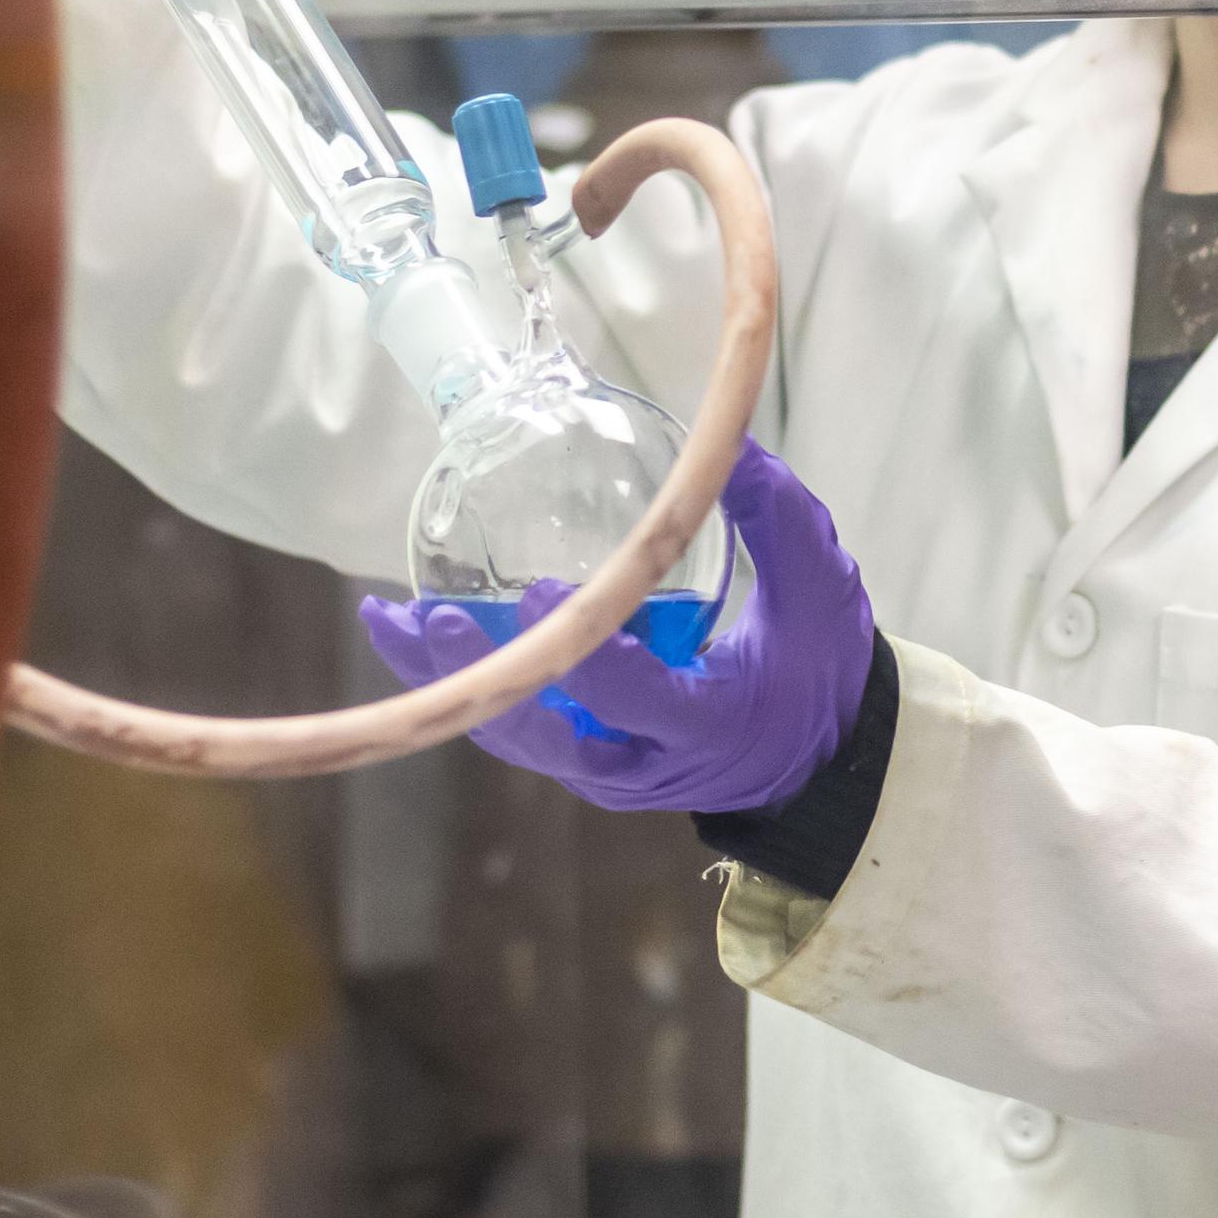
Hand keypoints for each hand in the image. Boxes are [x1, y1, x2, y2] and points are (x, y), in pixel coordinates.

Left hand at [359, 439, 877, 814]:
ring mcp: (607, 770)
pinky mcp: (587, 760)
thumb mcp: (821, 594)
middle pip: (544, 733)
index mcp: (705, 724)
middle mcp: (643, 763)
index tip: (537, 590)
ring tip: (397, 621)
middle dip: (482, 677)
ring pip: (514, 733)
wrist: (816, 758)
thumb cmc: (819, 673)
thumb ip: (781, 523)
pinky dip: (468, 682)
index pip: (636, 696)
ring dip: (452, 681)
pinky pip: (518, 725)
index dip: (584, 654)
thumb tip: (734, 447)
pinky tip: (423, 631)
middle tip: (437, 619)